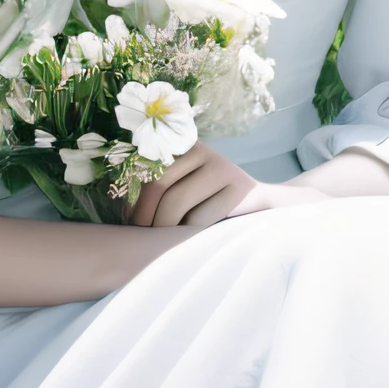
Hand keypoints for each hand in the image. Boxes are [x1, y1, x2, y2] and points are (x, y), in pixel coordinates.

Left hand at [125, 143, 325, 228]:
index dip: (134, 197)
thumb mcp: (188, 186)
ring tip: (163, 241)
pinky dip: (189, 233)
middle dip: (145, 216)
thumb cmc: (213, 202)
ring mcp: (222, 168)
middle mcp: (202, 151)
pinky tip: (190, 239)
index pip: (147, 169)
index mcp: (184, 146)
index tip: (129, 222)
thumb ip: (164, 188)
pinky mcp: (238, 188)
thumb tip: (125, 214)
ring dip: (164, 228)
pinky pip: (200, 218)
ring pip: (177, 203)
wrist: (263, 206)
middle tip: (142, 237)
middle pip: (158, 185)